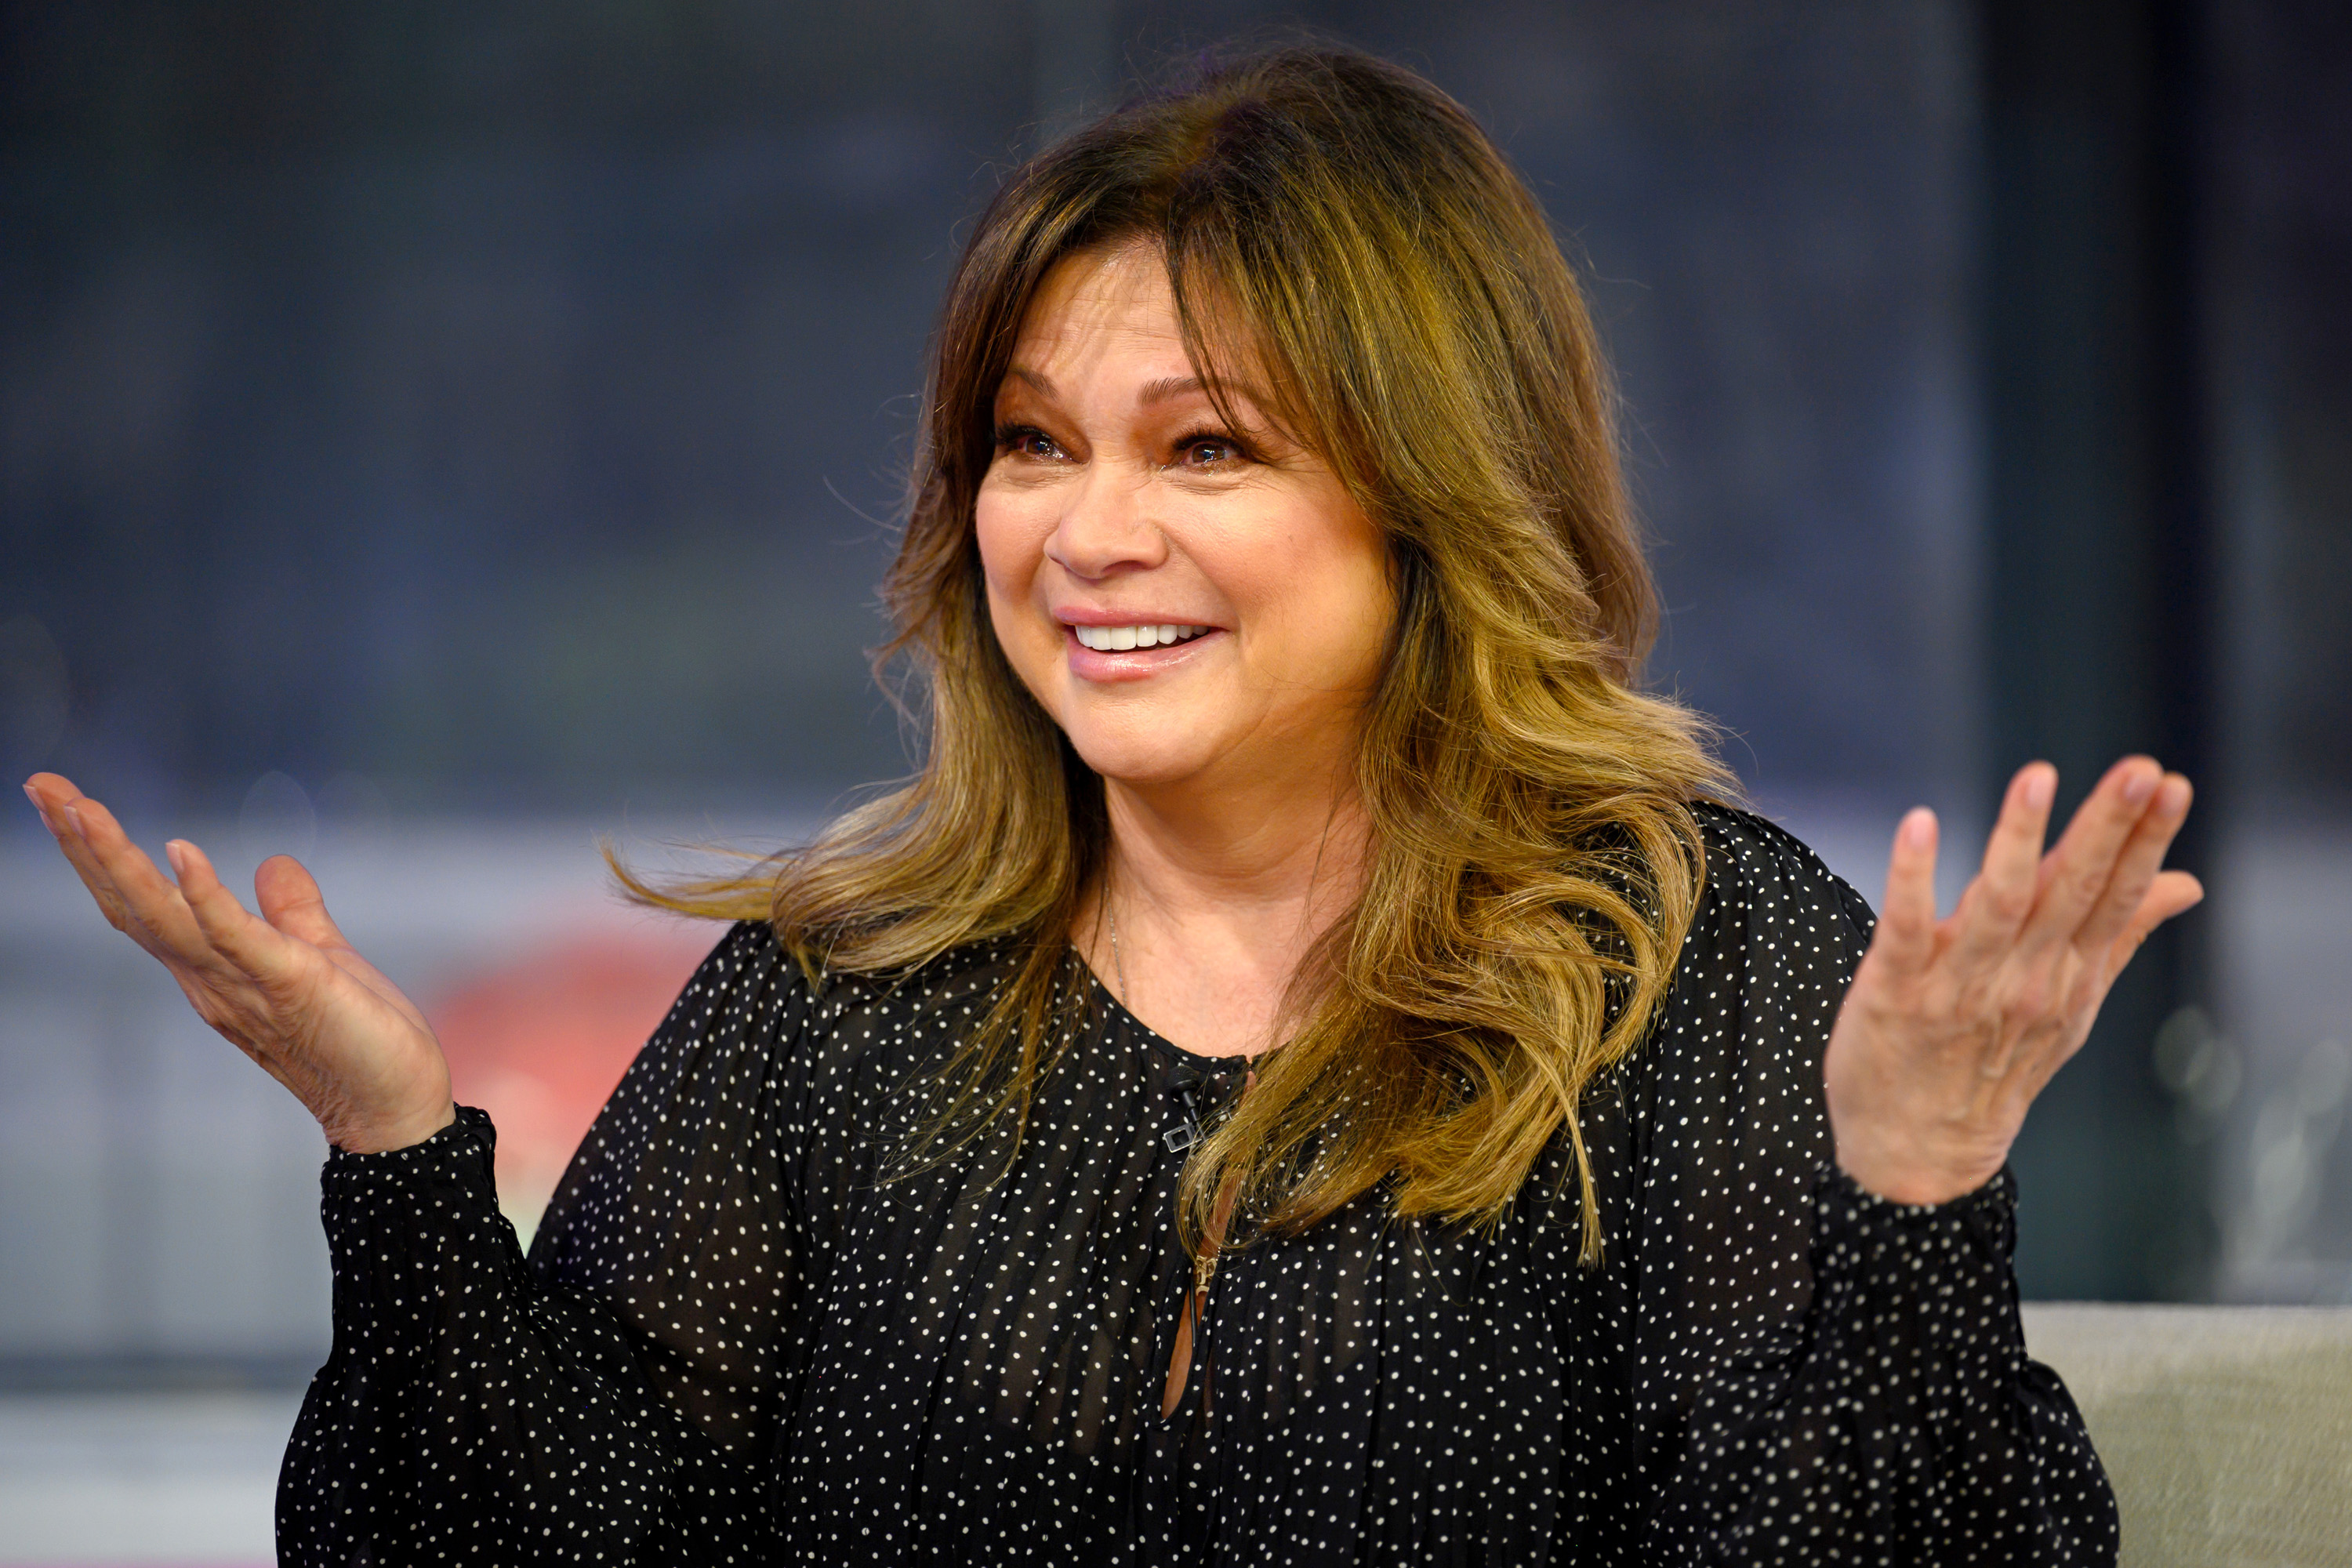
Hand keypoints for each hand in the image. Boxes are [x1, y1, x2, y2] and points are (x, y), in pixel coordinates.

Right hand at [24, 772, 454, 1153]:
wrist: (395, 1106)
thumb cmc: (359, 1037)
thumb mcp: (319, 955)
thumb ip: (292, 912)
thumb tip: (273, 863)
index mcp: (212, 966)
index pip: (141, 902)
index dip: (99, 853)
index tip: (61, 796)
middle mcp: (209, 977)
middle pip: (132, 904)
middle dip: (85, 845)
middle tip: (44, 786)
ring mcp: (242, 984)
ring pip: (165, 917)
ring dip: (121, 862)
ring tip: (81, 809)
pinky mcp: (289, 984)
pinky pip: (236, 936)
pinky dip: (205, 894)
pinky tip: (181, 851)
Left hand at [1824, 757, 2201, 1204]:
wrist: (1918, 1153)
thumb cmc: (1991, 1064)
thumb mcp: (2069, 1006)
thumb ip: (2118, 936)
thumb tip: (2184, 883)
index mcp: (2066, 975)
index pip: (2114, 896)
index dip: (2143, 840)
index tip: (2170, 783)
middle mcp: (2024, 979)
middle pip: (2072, 892)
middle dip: (2106, 828)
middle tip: (2140, 770)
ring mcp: (1960, 987)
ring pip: (1998, 904)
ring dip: (2018, 841)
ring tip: (2037, 778)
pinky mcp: (1896, 991)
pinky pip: (1906, 928)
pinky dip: (1913, 878)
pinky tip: (1920, 824)